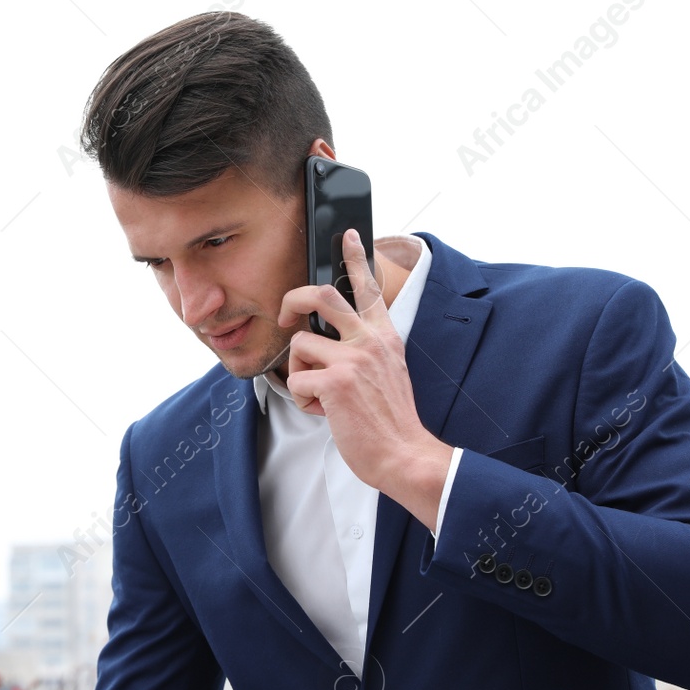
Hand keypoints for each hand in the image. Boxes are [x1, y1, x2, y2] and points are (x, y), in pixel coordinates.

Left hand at [277, 228, 453, 528]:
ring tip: (320, 394)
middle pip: (320, 295)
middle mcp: (370, 340)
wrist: (403, 453)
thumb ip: (365, 350)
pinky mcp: (335, 380)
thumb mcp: (388, 371)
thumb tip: (327, 342)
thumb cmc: (390, 421)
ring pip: (299, 344)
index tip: (348, 235)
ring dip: (299, 371)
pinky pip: (294, 380)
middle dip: (292, 299)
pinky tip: (324, 411)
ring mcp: (353, 358)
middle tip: (285, 314)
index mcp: (384, 336)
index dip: (356, 257)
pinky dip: (302, 400)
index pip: (369, 288)